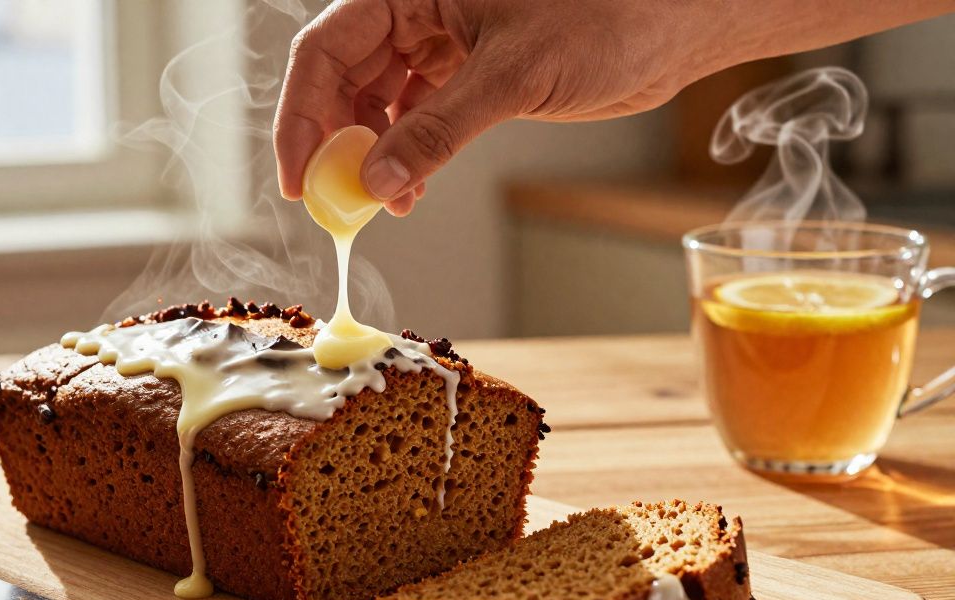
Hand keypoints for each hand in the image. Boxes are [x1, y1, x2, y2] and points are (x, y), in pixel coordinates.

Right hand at [273, 0, 719, 215]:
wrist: (677, 23)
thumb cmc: (611, 13)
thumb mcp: (514, 73)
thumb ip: (438, 129)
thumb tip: (377, 183)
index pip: (325, 48)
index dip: (302, 114)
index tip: (298, 175)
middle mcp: (418, 9)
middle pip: (342, 78)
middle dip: (334, 142)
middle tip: (332, 200)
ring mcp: (442, 40)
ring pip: (376, 101)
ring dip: (372, 156)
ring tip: (381, 204)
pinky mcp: (470, 71)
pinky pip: (416, 115)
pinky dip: (408, 155)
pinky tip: (410, 191)